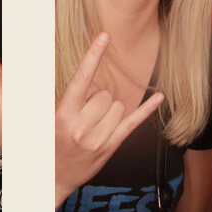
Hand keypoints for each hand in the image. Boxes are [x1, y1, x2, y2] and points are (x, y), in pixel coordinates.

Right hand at [54, 32, 163, 206]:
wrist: (53, 176)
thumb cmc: (52, 142)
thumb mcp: (52, 118)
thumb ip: (71, 99)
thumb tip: (90, 81)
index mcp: (63, 113)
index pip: (81, 78)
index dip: (93, 55)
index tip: (104, 36)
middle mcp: (81, 126)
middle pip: (105, 94)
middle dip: (98, 99)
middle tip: (85, 116)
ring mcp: (97, 138)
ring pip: (118, 106)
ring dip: (110, 110)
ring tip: (94, 125)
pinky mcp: (110, 146)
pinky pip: (133, 122)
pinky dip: (147, 109)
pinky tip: (159, 97)